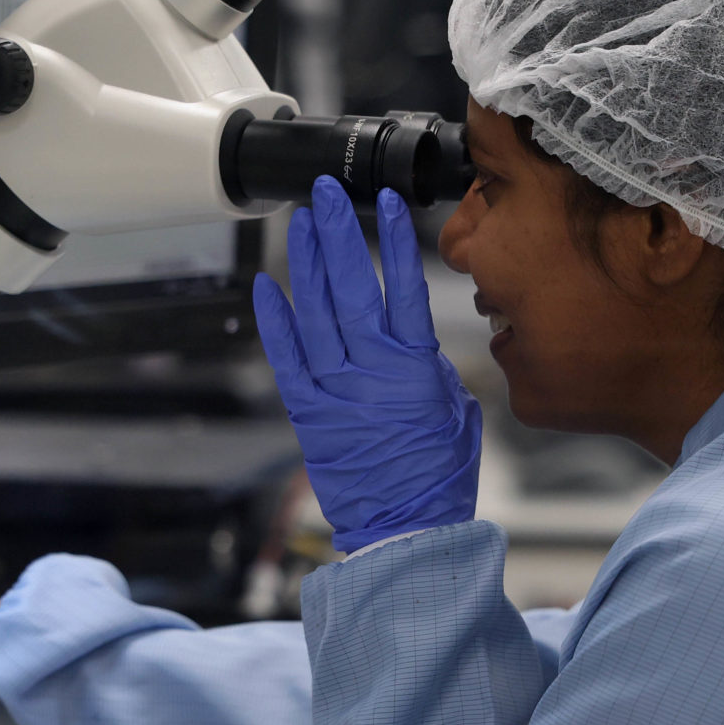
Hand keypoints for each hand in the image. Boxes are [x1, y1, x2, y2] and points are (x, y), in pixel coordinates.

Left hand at [252, 177, 481, 553]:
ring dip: (306, 263)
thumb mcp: (457, 410)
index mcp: (414, 369)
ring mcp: (333, 390)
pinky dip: (274, 322)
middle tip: (326, 194)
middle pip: (349, 289)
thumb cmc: (438, 475)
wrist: (405, 530)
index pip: (404, 289)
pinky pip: (285, 358)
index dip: (395, 242)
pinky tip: (267, 286)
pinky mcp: (307, 412)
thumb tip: (416, 341)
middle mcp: (369, 372)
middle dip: (338, 235)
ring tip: (302, 223)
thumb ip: (432, 367)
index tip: (385, 202)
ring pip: (313, 313)